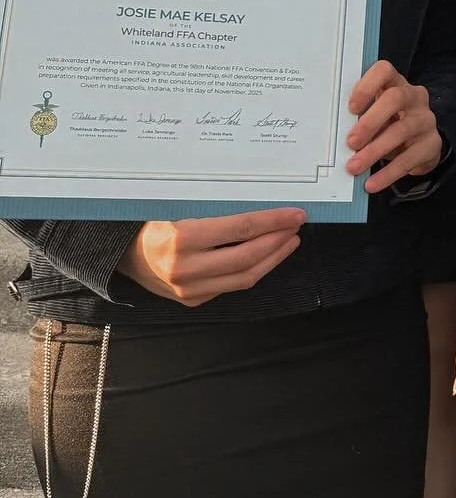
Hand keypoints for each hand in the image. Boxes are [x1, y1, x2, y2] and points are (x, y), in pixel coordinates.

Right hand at [120, 207, 304, 305]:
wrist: (117, 254)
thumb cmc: (149, 220)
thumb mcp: (174, 204)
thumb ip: (211, 206)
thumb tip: (259, 196)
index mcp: (180, 238)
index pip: (241, 229)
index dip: (273, 221)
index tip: (295, 213)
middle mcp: (185, 268)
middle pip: (247, 257)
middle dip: (278, 240)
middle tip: (296, 225)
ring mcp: (188, 289)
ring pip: (244, 278)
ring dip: (273, 259)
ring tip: (289, 240)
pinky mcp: (192, 300)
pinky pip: (230, 286)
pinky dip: (253, 271)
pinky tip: (265, 256)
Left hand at [346, 59, 441, 190]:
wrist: (420, 146)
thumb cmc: (388, 124)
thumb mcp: (375, 115)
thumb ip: (359, 117)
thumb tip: (333, 134)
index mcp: (395, 83)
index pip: (384, 71)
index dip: (367, 86)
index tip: (351, 107)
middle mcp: (414, 97)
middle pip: (395, 98)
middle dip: (370, 121)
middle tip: (351, 142)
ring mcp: (426, 119)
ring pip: (402, 130)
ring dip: (374, 150)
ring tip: (354, 167)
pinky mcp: (432, 144)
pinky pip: (409, 158)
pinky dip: (388, 173)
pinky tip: (372, 183)